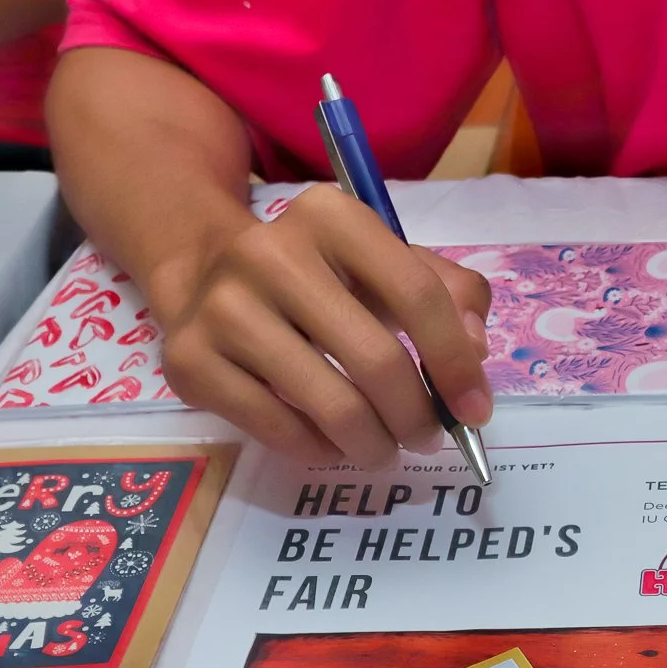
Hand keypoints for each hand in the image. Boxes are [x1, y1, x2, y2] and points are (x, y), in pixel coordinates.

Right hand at [153, 184, 493, 465]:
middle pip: (376, 361)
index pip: (416, 295)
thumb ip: (449, 292)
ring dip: (374, 444)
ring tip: (385, 449)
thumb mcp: (386, 261)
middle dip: (417, 417)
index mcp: (332, 218)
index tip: (476, 411)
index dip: (456, 363)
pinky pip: (279, 429)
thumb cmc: (320, 275)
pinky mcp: (190, 362)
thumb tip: (475, 348)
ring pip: (331, 405)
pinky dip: (320, 450)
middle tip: (428, 439)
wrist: (204, 273)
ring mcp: (223, 308)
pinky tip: (334, 446)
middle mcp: (270, 253)